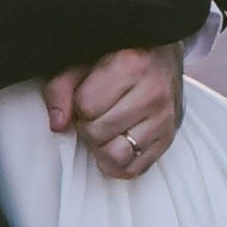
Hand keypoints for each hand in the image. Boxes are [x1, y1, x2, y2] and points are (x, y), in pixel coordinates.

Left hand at [44, 42, 181, 179]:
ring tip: (107, 128)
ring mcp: (164, 118)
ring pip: (116, 156)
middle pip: (98, 133)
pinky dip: (119, 162)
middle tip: (97, 113)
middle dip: (90, 126)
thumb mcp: (83, 62)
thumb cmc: (118, 59)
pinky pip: (133, 169)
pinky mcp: (168, 139)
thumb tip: (58, 124)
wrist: (160, 56)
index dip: (79, 105)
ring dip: (104, 146)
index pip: (86, 106)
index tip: (88, 96)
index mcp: (130, 65)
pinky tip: (118, 142)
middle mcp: (152, 92)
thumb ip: (61, 88)